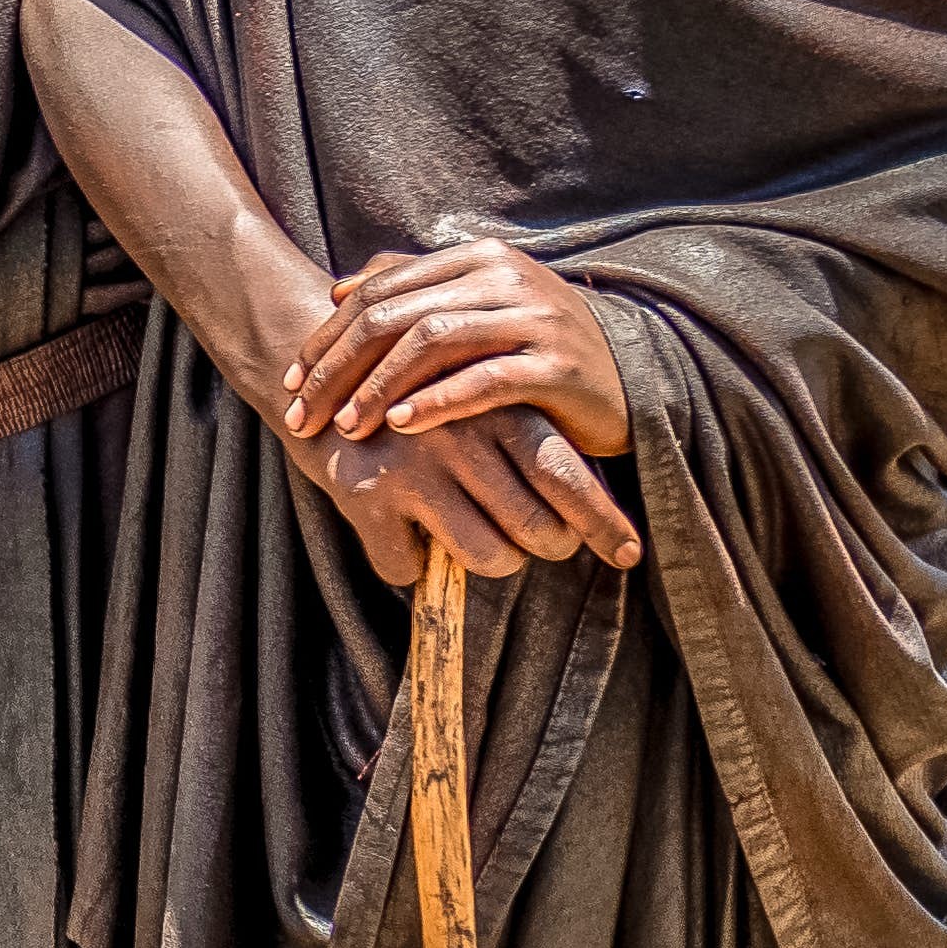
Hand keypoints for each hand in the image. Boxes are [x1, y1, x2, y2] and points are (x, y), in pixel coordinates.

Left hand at [286, 237, 633, 449]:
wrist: (628, 378)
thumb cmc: (534, 348)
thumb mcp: (476, 310)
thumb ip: (413, 292)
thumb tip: (338, 288)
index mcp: (476, 257)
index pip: (379, 290)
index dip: (327, 336)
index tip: (291, 381)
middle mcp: (504, 277)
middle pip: (395, 316)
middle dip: (337, 368)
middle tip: (301, 414)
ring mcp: (535, 317)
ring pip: (432, 342)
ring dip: (378, 388)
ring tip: (347, 427)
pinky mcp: (559, 364)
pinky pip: (485, 379)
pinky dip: (437, 402)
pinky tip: (402, 427)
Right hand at [310, 408, 632, 576]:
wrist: (316, 377)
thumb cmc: (419, 401)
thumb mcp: (477, 398)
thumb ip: (528, 441)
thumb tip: (593, 507)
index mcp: (498, 407)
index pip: (567, 475)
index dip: (604, 523)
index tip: (630, 554)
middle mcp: (460, 435)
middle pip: (538, 529)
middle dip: (550, 545)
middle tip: (538, 540)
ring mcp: (412, 467)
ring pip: (488, 557)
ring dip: (491, 561)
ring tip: (475, 537)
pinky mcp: (365, 497)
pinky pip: (409, 569)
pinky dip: (408, 563)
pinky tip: (399, 531)